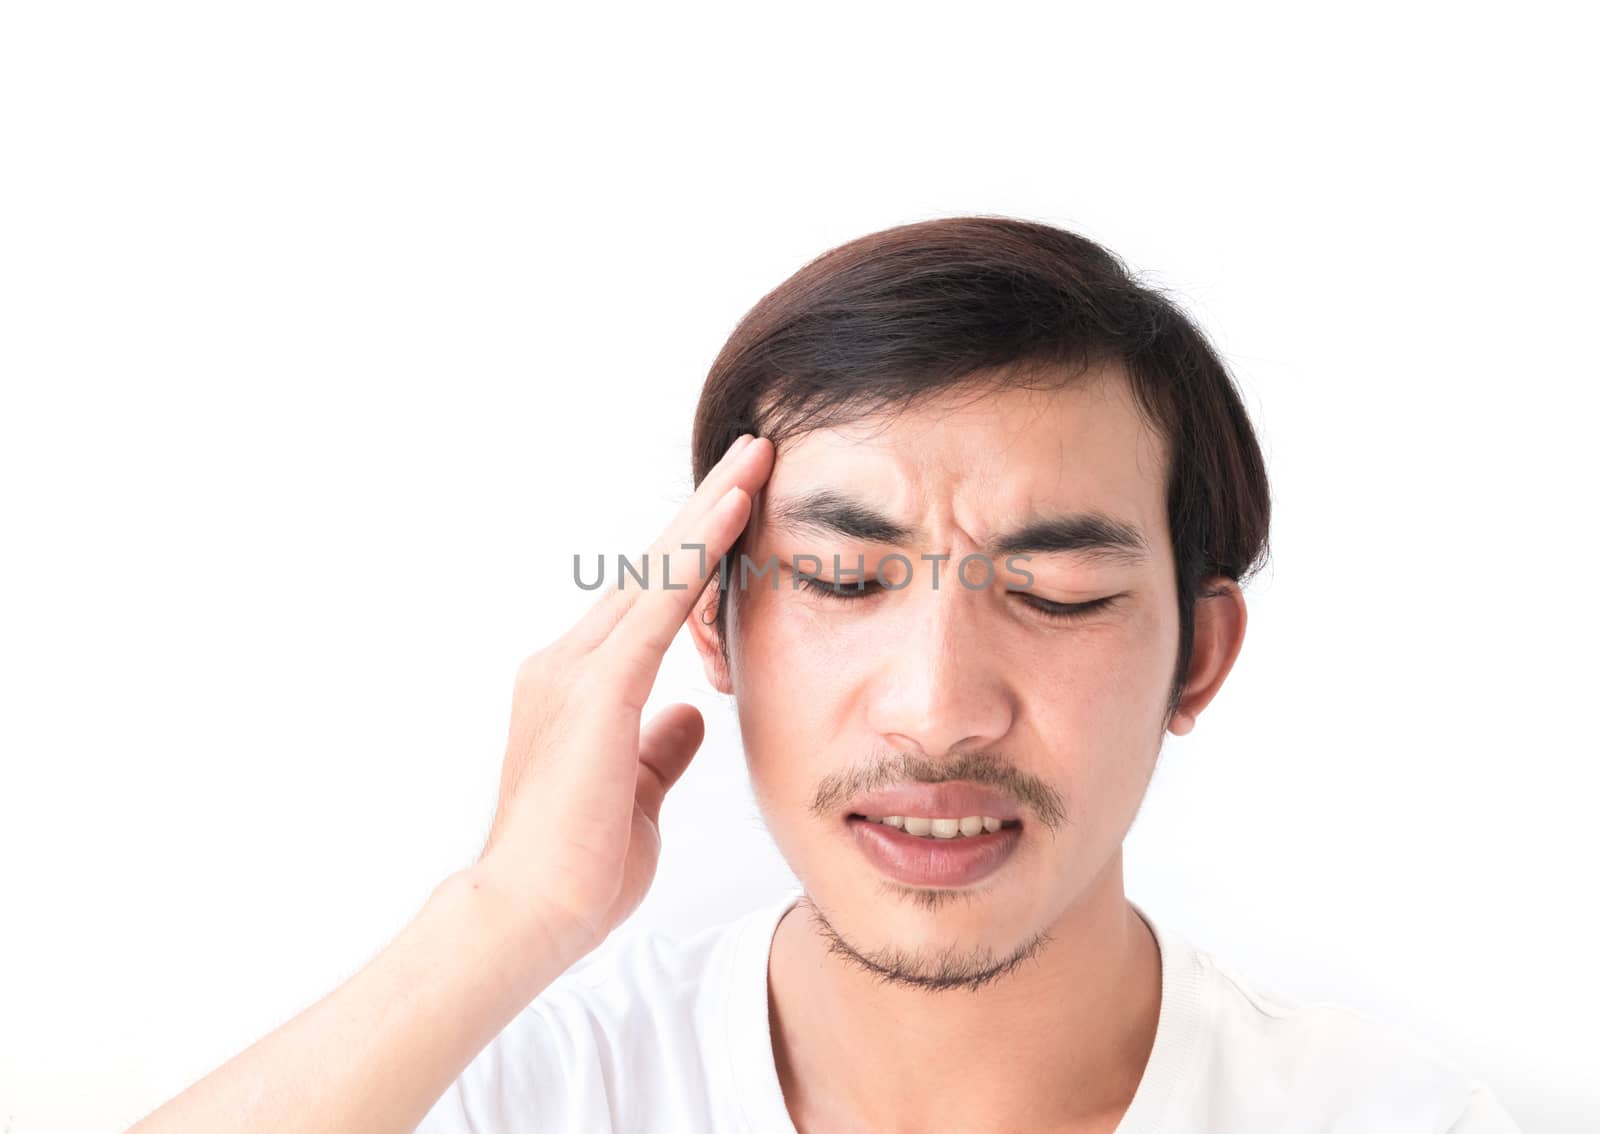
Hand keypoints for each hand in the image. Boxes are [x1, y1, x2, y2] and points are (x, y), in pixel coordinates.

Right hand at [474, 433, 772, 961]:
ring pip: (655, 573)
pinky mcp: (595, 691)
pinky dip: (696, 557)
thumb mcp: (639, 793)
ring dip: (708, 513)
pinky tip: (731, 513)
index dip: (695, 551)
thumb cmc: (578, 864)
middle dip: (705, 508)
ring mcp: (575, 671)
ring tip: (754, 459)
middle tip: (752, 451)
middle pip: (651, 568)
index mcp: (582, 684)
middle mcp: (570, 662)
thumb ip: (661, 746)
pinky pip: (657, 608)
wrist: (528, 915)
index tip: (739, 505)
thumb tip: (692, 713)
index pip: (650, 601)